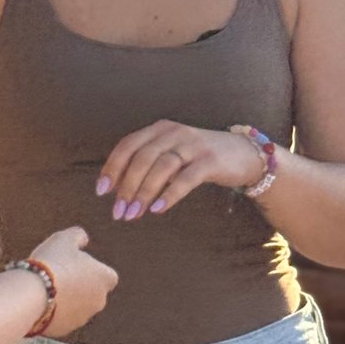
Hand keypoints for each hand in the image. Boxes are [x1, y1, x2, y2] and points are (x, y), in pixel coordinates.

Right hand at [29, 226, 117, 338]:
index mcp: (105, 279)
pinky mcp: (65, 330)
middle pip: (92, 292)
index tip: (76, 264)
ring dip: (66, 300)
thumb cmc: (52, 263)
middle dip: (79, 286)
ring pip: (77, 307)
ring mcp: (82, 318)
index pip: (107, 275)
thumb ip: (78, 236)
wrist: (33, 294)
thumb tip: (82, 238)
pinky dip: (54, 312)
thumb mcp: (64, 239)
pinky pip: (61, 319)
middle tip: (58, 275)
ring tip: (46, 288)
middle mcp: (99, 301)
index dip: (91, 269)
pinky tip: (39, 302)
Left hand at [97, 123, 264, 219]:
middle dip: (126, 186)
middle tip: (118, 212)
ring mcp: (193, 145)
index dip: (112, 168)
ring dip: (144, 193)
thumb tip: (114, 189)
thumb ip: (146, 165)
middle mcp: (174, 132)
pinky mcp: (211, 160)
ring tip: (134, 214)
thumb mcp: (170, 155)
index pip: (128, 145)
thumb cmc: (198, 158)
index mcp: (159, 129)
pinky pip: (186, 178)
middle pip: (142, 158)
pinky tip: (159, 209)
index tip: (101, 192)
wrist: (243, 154)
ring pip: (161, 167)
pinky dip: (170, 194)